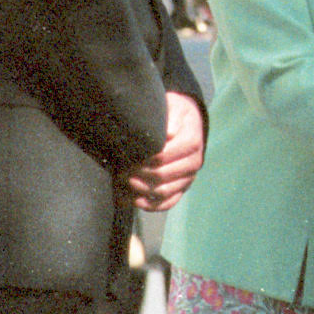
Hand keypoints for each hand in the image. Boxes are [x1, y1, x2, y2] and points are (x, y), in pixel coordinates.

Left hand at [127, 91, 204, 212]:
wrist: (188, 121)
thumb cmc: (176, 112)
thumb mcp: (175, 108)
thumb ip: (172, 119)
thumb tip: (169, 133)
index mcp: (192, 143)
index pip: (162, 157)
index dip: (142, 160)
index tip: (125, 157)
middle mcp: (194, 163)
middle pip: (161, 176)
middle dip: (137, 175)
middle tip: (119, 170)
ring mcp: (189, 177)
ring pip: (164, 192)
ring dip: (141, 190)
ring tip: (123, 182)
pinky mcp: (183, 187)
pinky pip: (169, 202)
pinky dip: (151, 205)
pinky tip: (135, 200)